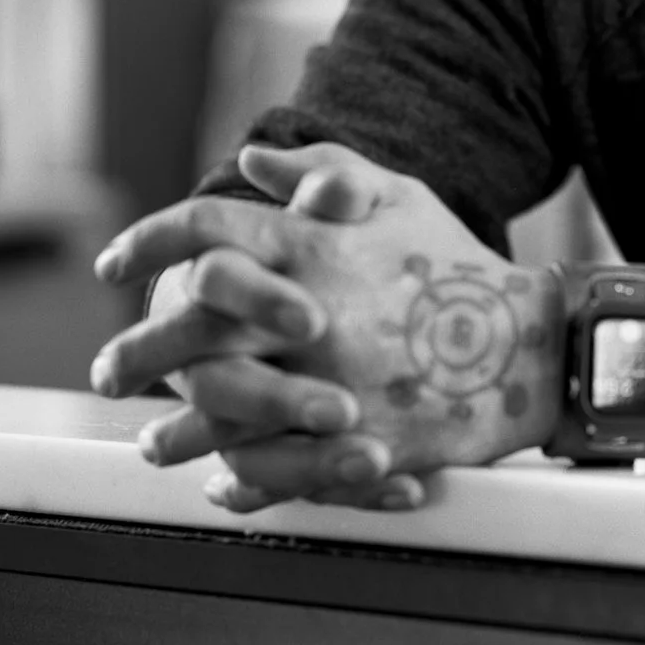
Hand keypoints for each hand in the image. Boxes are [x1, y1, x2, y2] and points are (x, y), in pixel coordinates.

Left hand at [91, 142, 561, 510]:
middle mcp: (312, 312)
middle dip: (137, 353)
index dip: (147, 243)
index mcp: (315, 243)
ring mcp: (331, 383)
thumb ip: (324, 167)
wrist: (536, 343)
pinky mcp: (357, 444)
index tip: (111, 265)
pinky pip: (277, 468)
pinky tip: (219, 483)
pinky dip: (240, 480)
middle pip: (191, 330)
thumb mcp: (399, 195)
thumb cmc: (459, 264)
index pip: (205, 230)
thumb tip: (253, 161)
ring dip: (176, 430)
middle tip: (108, 372)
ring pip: (221, 411)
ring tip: (151, 443)